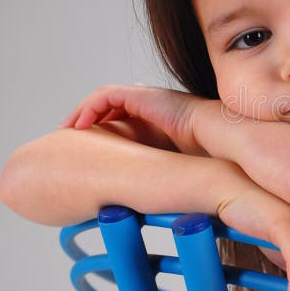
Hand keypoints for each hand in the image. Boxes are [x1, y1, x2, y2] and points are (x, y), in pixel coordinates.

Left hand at [59, 83, 208, 155]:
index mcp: (161, 117)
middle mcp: (153, 103)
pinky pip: (106, 95)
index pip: (126, 114)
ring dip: (83, 112)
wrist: (220, 137)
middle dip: (89, 117)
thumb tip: (150, 196)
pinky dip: (90, 107)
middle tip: (71, 135)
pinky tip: (81, 126)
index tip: (91, 144)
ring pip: (104, 98)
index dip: (105, 125)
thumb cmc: (208, 155)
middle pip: (111, 104)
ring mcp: (148, 97)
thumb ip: (161, 170)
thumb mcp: (175, 164)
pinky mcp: (142, 94)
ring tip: (69, 129)